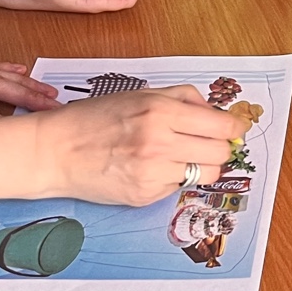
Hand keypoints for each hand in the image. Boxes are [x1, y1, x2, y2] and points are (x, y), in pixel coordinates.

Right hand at [38, 84, 253, 205]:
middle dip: (219, 147)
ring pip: (204, 174)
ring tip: (176, 156)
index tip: (236, 129)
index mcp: (160, 111)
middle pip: (219, 152)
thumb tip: (215, 111)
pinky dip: (171, 178)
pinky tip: (150, 168)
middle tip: (207, 143)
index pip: (220, 125)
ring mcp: (152, 173)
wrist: (55, 151)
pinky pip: (177, 188)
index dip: (234, 127)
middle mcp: (159, 143)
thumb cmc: (94, 118)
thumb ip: (181, 98)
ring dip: (198, 165)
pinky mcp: (145, 196)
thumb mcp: (139, 94)